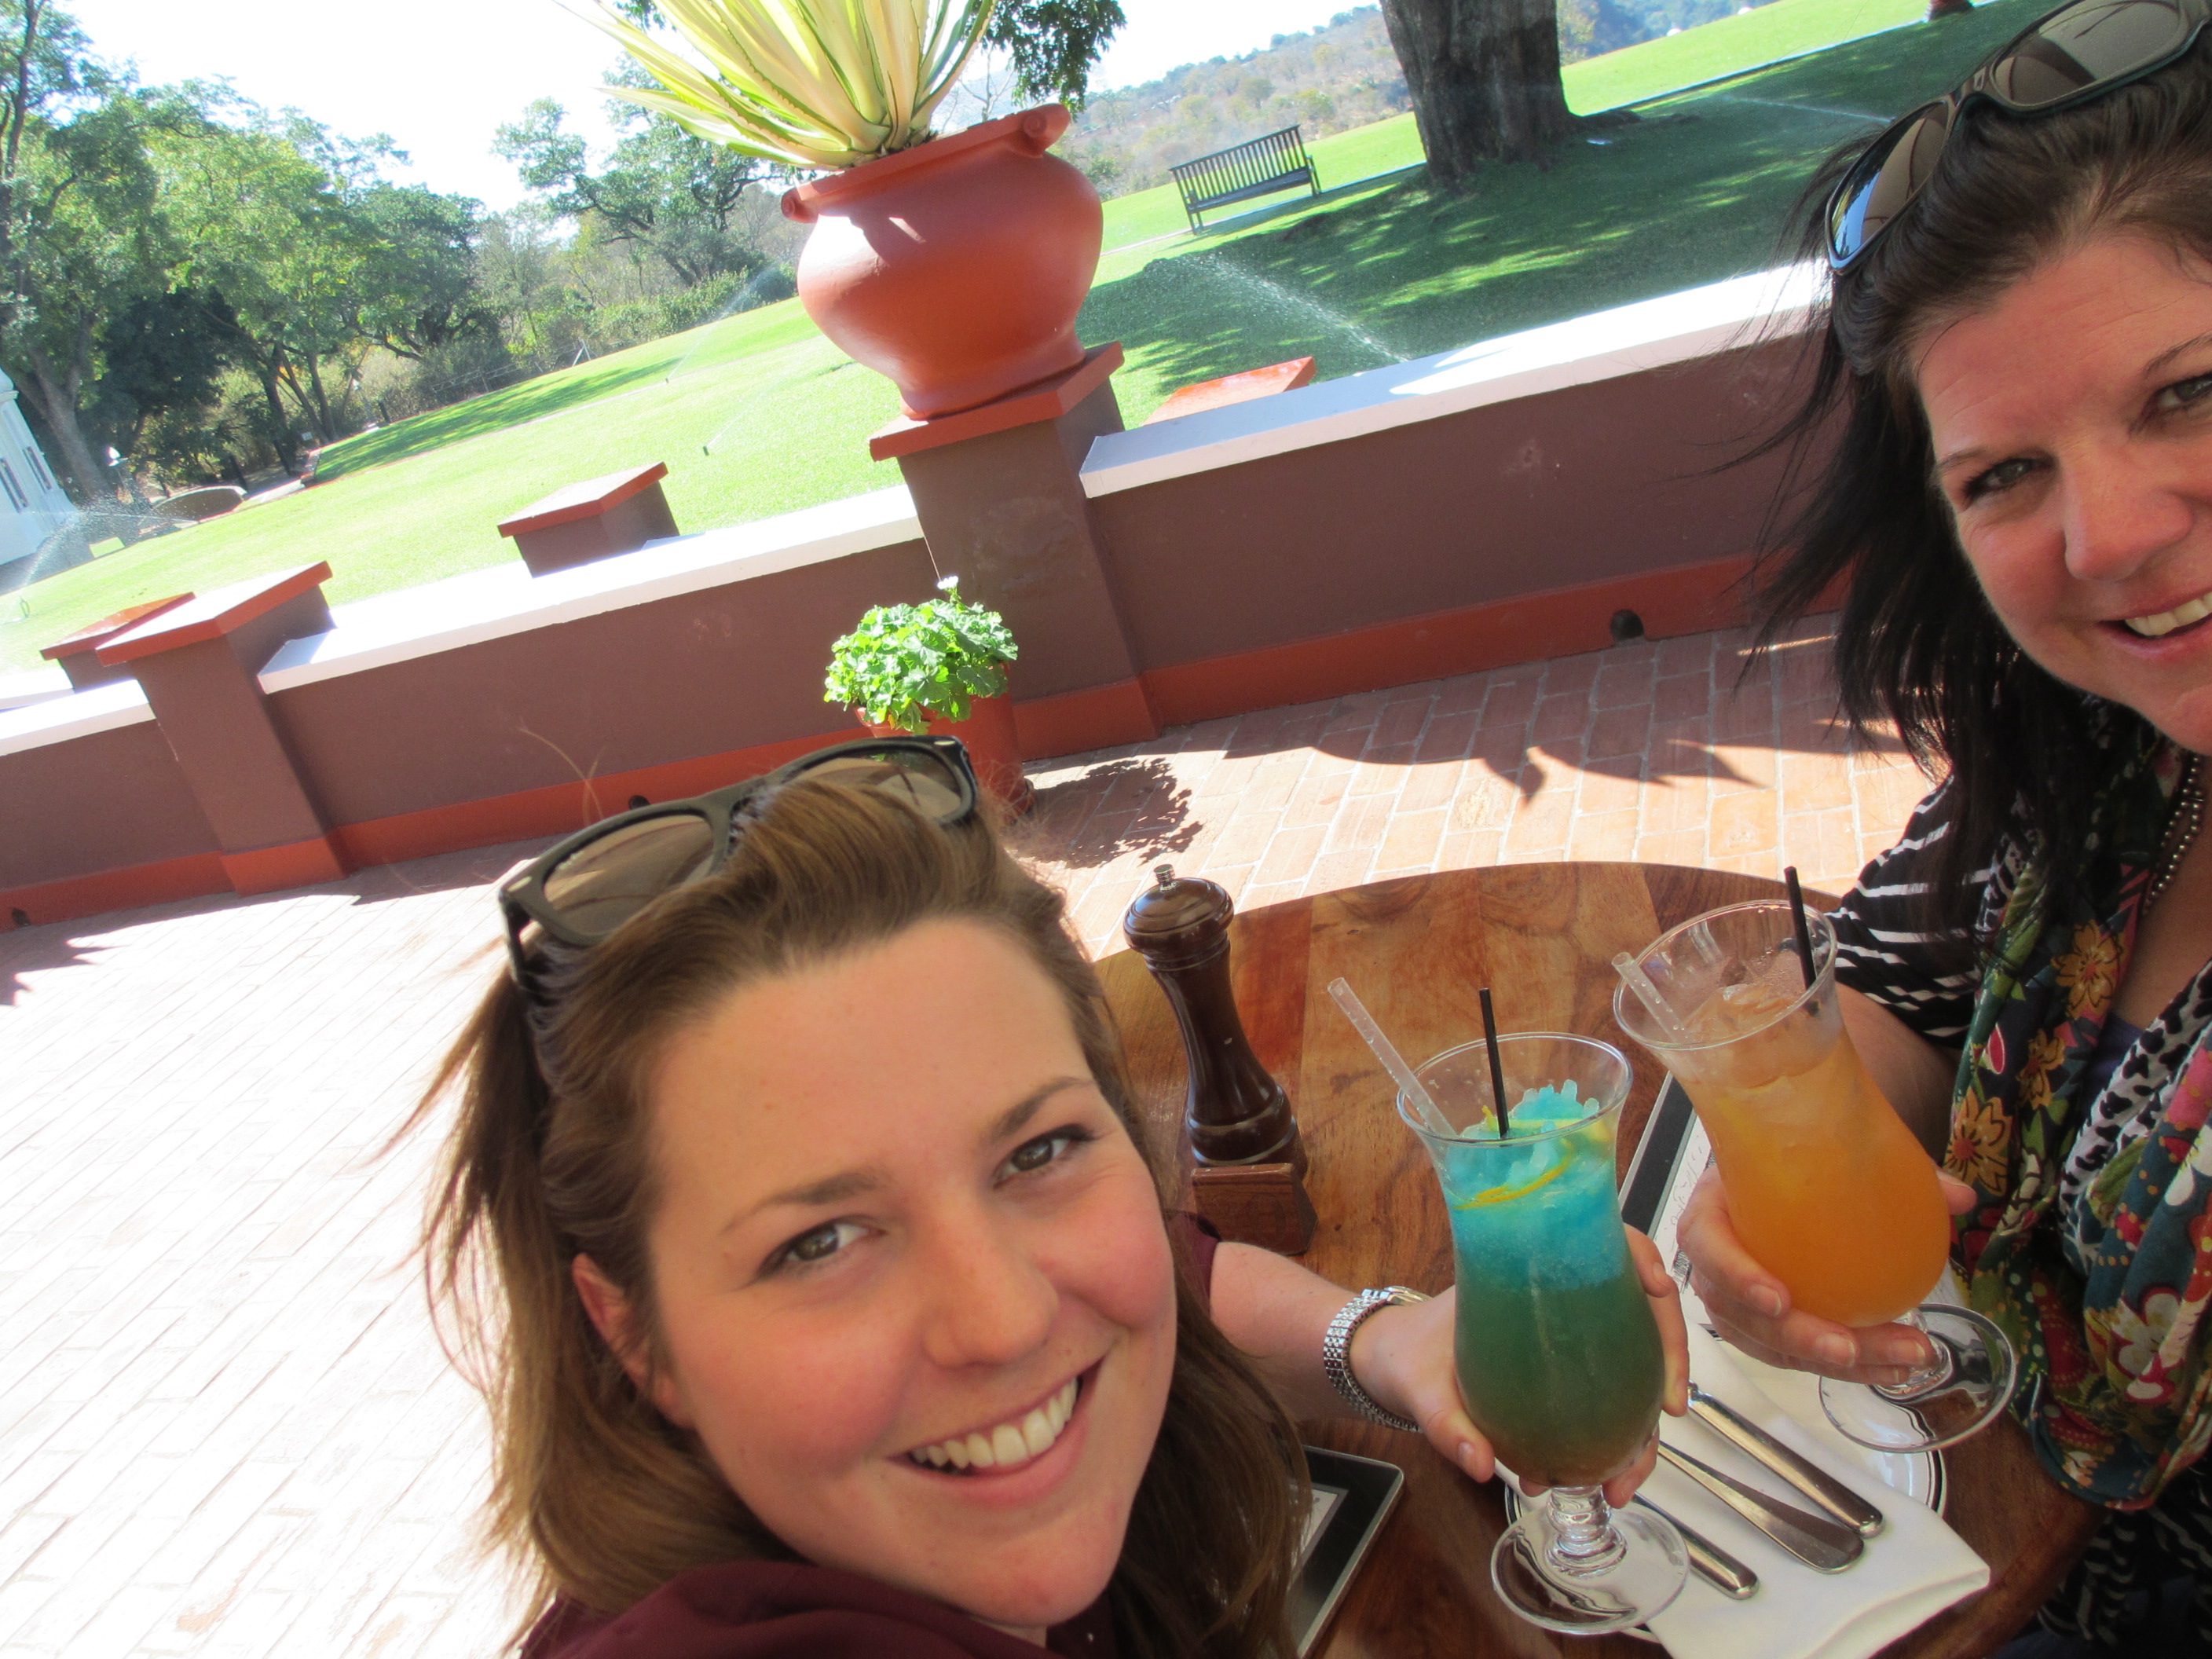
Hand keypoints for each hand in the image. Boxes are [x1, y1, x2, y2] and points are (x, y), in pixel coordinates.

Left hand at [1352, 1229, 1688, 1508]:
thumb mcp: (1419, 1386)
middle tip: (1668, 1411)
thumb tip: (1483, 1463)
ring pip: (1633, 1364)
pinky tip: (1605, 1479)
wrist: (1389, 1368)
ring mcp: (1568, 1338)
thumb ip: (1446, 1424)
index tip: (1657, 1286)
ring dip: (1643, 1422)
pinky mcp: (1566, 1375)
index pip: (1599, 1241)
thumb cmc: (1406, 1354)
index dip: (1641, 1255)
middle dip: (1667, 1358)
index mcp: (1524, 1272)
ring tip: (1624, 1478)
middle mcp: (1558, 1300)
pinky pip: (1610, 1399)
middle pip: (1638, 1307)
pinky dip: (1617, 1440)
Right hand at [1677, 1167, 1976, 1382]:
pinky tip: (1891, 1367)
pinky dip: (1842, 1367)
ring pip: (1769, 1345)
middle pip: (1739, 1314)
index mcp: (1713, 1210)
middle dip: (1798, 1337)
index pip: (1705, 1246)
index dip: (1735, 1275)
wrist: (1770, 1174)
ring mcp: (1733, 1300)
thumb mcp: (1821, 1154)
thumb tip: (1959, 1196)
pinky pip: (1792, 1355)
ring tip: (1895, 1362)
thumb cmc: (1786, 1164)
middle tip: (1851, 1348)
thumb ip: (1890, 1170)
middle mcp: (1713, 1262)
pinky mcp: (1759, 1326)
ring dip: (1830, 1362)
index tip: (1781, 1297)